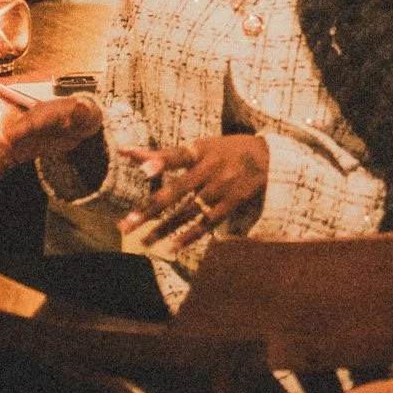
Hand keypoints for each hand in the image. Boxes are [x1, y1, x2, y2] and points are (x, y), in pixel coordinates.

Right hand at [0, 97, 103, 200]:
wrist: (77, 120)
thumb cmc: (79, 114)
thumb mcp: (82, 113)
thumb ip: (79, 114)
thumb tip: (80, 110)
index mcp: (33, 119)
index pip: (16, 130)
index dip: (6, 141)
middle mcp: (19, 130)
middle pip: (1, 147)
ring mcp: (17, 142)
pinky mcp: (18, 153)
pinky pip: (2, 166)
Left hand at [117, 134, 270, 252]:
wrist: (267, 157)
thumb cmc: (225, 150)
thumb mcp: (200, 146)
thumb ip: (164, 154)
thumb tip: (125, 152)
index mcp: (200, 151)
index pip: (177, 155)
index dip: (161, 161)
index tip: (143, 169)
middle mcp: (210, 169)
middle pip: (176, 190)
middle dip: (149, 210)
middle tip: (125, 227)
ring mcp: (222, 187)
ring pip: (188, 211)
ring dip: (164, 228)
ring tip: (144, 242)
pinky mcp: (233, 202)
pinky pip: (208, 222)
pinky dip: (190, 235)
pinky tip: (173, 246)